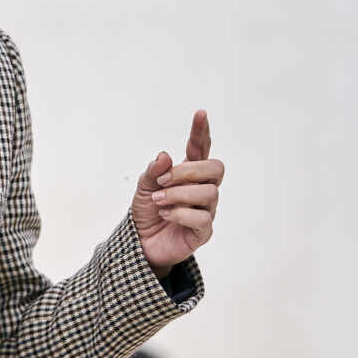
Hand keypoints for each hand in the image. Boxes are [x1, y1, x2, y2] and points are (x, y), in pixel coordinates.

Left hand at [131, 110, 222, 275]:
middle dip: (189, 170)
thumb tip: (164, 156)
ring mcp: (206, 210)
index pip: (200, 149)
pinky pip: (202, 218)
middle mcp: (203, 190)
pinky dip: (180, 213)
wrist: (141, 244)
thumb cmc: (148, 212)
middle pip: (215, 168)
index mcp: (189, 174)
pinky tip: (166, 215)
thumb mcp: (144, 187)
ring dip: (178, 194)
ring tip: (159, 201)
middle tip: (163, 181)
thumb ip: (154, 171)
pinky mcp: (203, 231)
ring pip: (208, 193)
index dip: (201, 132)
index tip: (200, 113)